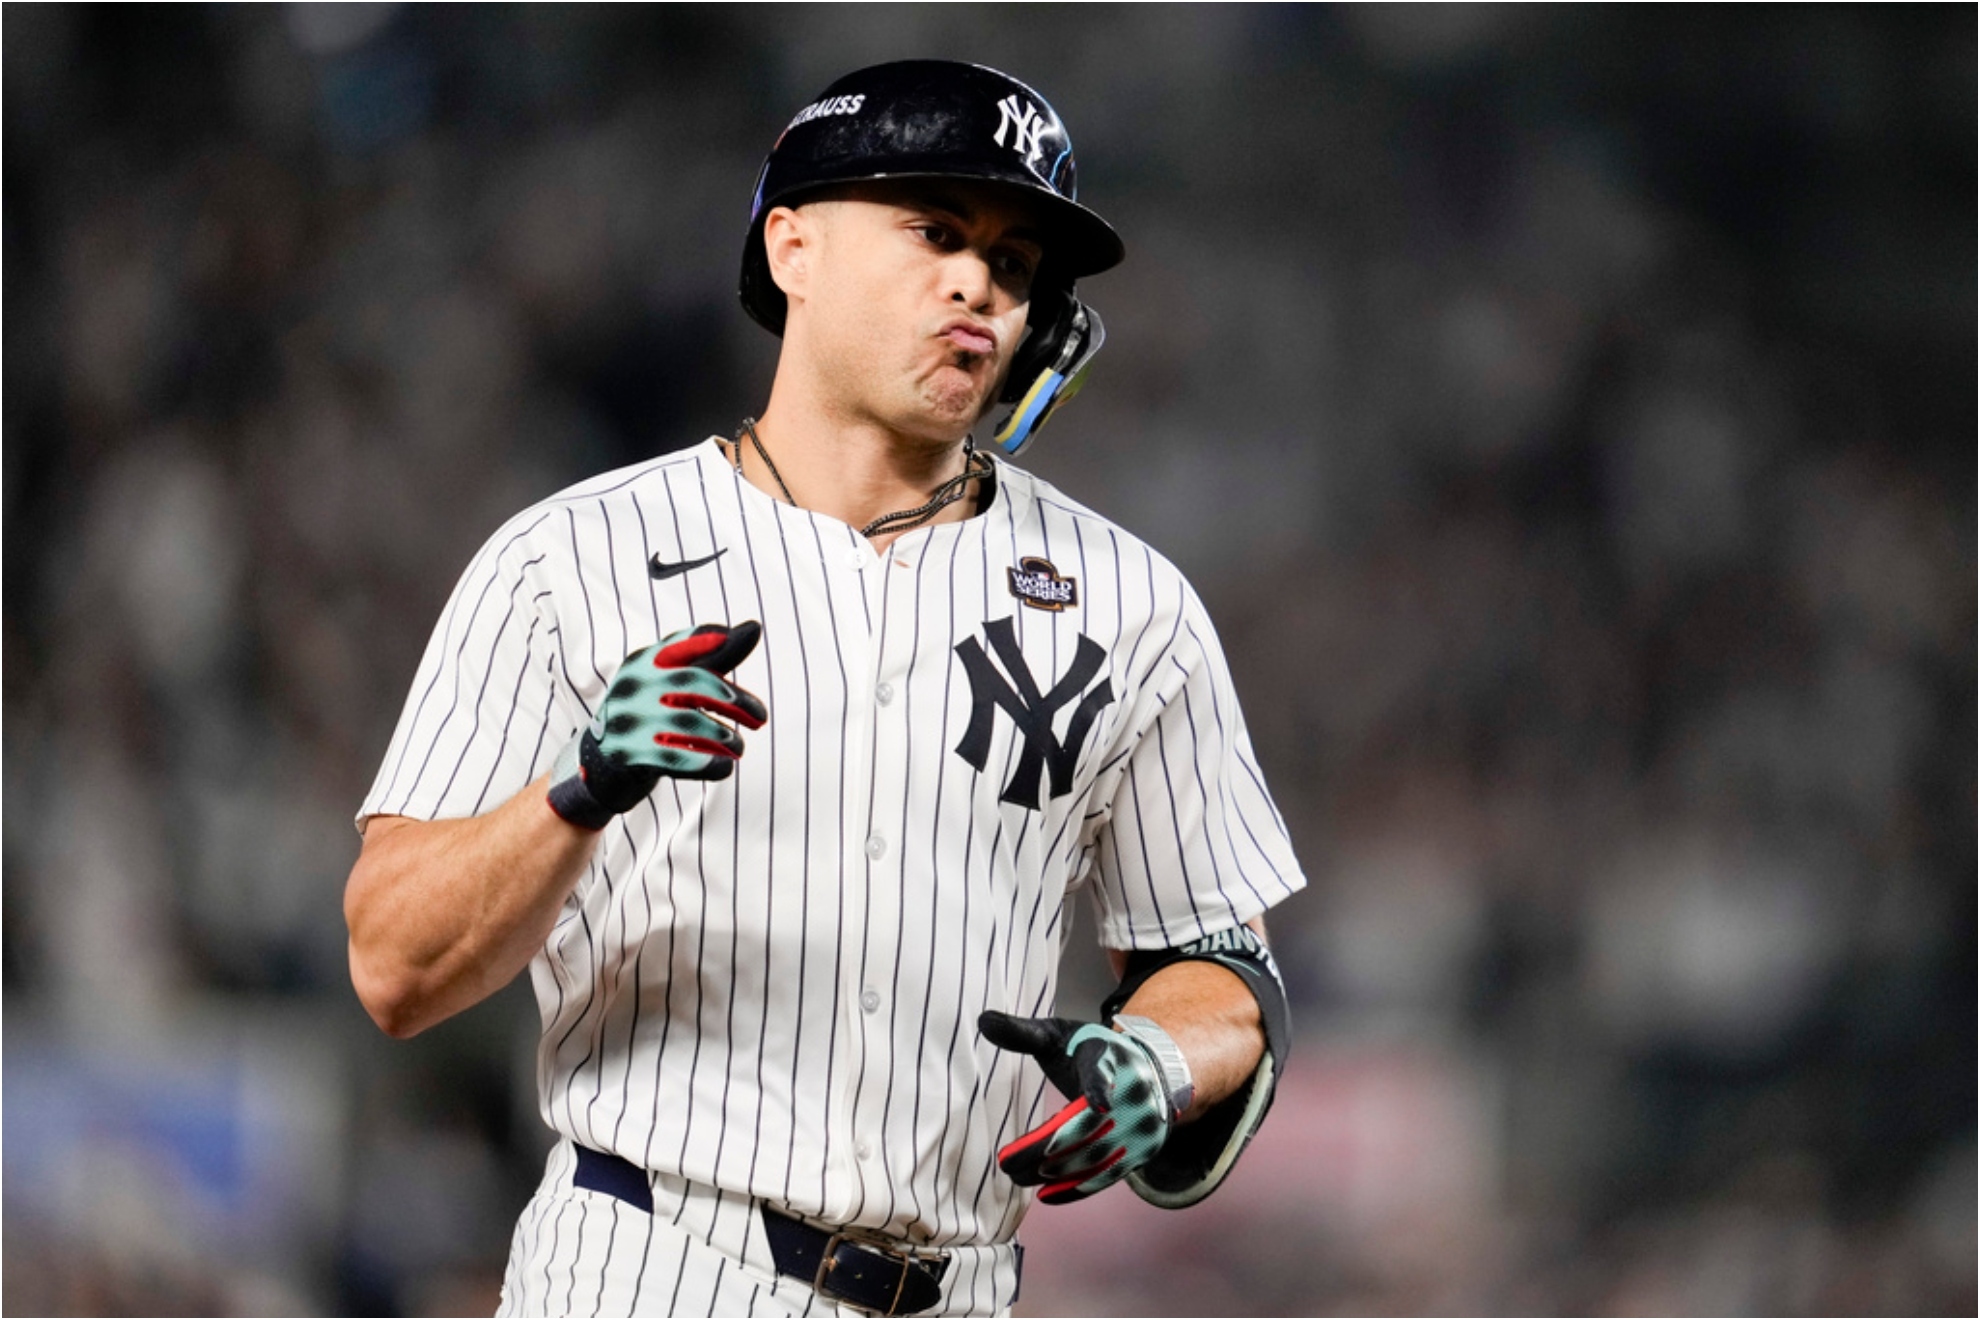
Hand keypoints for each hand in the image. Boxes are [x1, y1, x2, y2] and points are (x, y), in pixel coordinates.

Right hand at [546, 621, 767, 828]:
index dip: (714, 639)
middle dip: (735, 700)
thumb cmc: (649, 716)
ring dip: (725, 737)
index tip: (745, 637)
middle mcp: (634, 685)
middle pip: (695, 684)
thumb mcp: (672, 683)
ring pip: (690, 723)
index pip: (683, 643)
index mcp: (643, 662)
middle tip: (761, 718)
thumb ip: (712, 658)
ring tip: (739, 747)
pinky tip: (725, 768)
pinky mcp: (628, 754)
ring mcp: (629, 719)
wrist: (597, 765)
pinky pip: (677, 758)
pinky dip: (708, 764)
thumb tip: (754, 627)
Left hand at [979, 1010, 1173, 1204]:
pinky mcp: (1140, 1151)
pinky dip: (1077, 1188)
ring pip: (1095, 1156)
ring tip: (1016, 1175)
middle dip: (1045, 1149)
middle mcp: (1133, 1094)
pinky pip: (1108, 1175)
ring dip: (1054, 1172)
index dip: (1102, 1087)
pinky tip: (1046, 1194)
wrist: (1150, 1073)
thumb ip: (1024, 1033)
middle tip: (1006, 1162)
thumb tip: (983, 1020)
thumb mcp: (1060, 1035)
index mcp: (1110, 1057)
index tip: (1100, 1104)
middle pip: (1088, 1128)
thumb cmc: (1092, 1052)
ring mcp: (1140, 1126)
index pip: (1103, 1072)